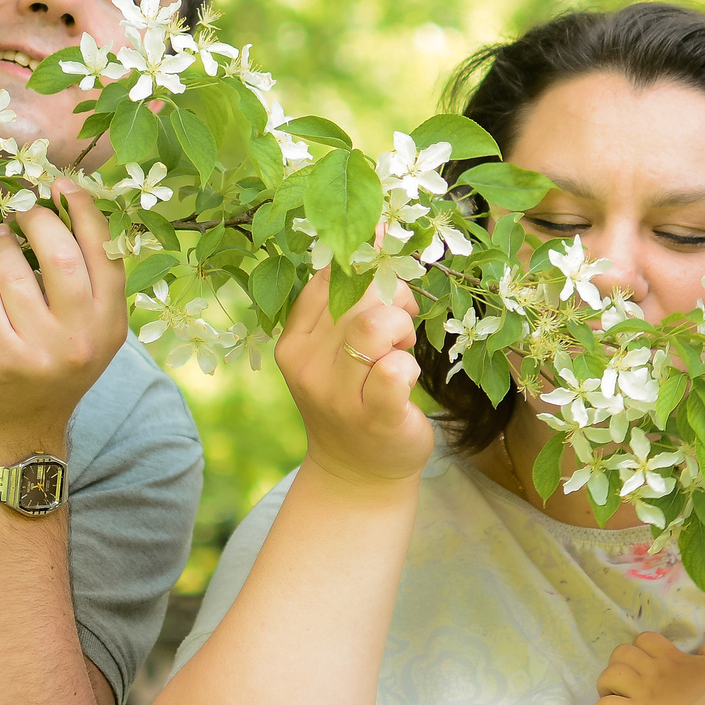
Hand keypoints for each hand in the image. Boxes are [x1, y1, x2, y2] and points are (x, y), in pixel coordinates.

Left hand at [0, 182, 125, 453]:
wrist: (17, 429)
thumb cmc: (51, 364)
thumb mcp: (86, 329)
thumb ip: (85, 280)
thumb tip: (61, 204)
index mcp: (111, 324)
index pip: (105, 253)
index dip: (84, 211)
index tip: (60, 185)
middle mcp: (82, 338)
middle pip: (60, 255)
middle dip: (36, 219)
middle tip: (22, 209)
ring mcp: (40, 350)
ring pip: (14, 269)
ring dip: (1, 245)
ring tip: (0, 241)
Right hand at [275, 268, 431, 495]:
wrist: (357, 473)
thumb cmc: (354, 398)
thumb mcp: (334, 350)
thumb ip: (345, 302)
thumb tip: (377, 232)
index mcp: (294, 341)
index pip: (326, 278)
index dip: (363, 257)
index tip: (387, 251)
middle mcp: (307, 365)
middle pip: (356, 296)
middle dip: (393, 299)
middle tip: (402, 326)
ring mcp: (337, 394)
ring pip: (374, 325)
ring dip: (402, 329)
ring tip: (403, 349)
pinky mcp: (374, 418)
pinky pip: (396, 371)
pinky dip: (411, 366)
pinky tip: (406, 379)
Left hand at [593, 632, 704, 704]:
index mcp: (670, 657)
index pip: (644, 639)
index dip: (640, 647)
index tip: (645, 660)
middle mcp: (651, 671)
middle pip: (620, 653)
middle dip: (618, 663)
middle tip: (625, 679)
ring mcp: (642, 692)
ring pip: (608, 676)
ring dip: (605, 684)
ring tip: (610, 695)